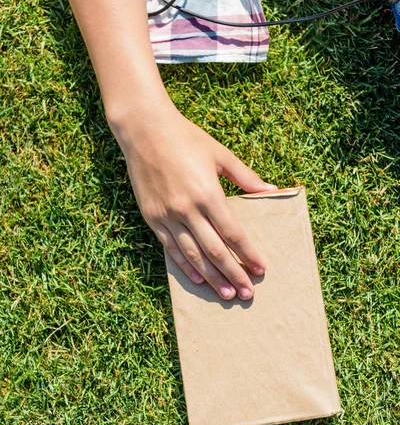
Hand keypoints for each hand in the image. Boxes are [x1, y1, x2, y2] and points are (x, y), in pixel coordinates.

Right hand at [112, 106, 276, 299]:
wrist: (144, 130)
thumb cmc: (186, 138)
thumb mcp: (220, 154)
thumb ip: (246, 177)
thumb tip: (272, 192)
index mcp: (208, 194)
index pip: (234, 234)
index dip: (249, 254)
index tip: (262, 269)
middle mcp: (188, 209)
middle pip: (216, 251)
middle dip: (235, 274)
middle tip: (248, 293)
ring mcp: (167, 216)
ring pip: (193, 256)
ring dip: (212, 278)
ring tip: (227, 294)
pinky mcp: (152, 218)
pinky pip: (171, 248)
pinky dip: (185, 266)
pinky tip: (198, 279)